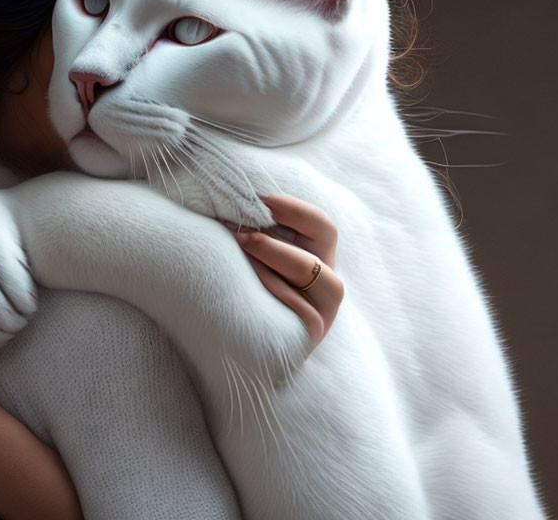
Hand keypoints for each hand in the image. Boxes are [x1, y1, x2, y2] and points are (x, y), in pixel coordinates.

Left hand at [224, 194, 343, 350]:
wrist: (238, 359)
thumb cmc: (240, 302)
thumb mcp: (251, 265)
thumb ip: (254, 236)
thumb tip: (231, 200)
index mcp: (316, 258)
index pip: (319, 223)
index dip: (290, 206)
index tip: (253, 198)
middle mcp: (326, 281)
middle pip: (325, 235)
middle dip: (285, 220)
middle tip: (243, 224)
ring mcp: (324, 309)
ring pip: (311, 269)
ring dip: (273, 251)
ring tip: (239, 243)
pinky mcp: (311, 334)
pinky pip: (298, 305)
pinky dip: (270, 286)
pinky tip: (245, 283)